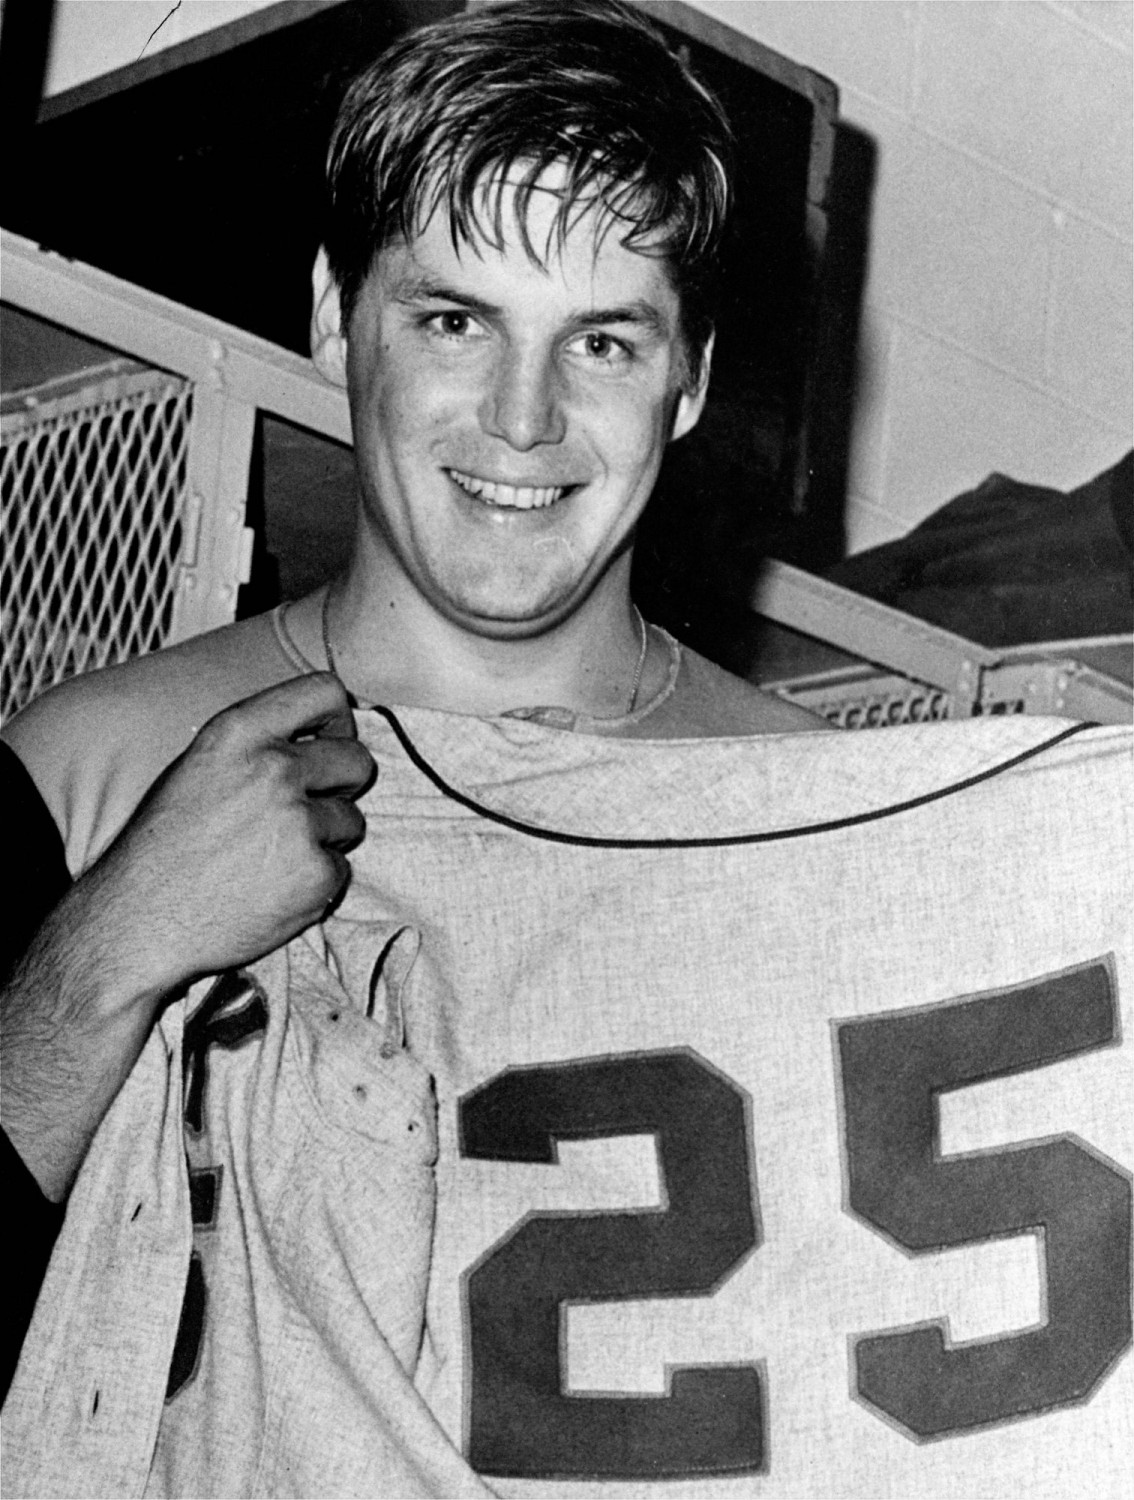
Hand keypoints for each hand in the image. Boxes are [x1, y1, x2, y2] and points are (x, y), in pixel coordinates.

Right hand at [83, 671, 374, 998]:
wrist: (138, 921)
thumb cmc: (161, 847)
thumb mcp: (197, 768)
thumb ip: (256, 745)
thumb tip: (318, 737)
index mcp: (238, 733)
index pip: (325, 692)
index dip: (338, 720)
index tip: (330, 742)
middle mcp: (273, 769)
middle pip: (356, 760)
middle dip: (342, 785)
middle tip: (310, 809)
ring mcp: (298, 822)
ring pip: (351, 820)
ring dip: (326, 839)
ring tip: (273, 857)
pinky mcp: (316, 873)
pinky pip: (341, 869)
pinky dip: (316, 883)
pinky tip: (272, 890)